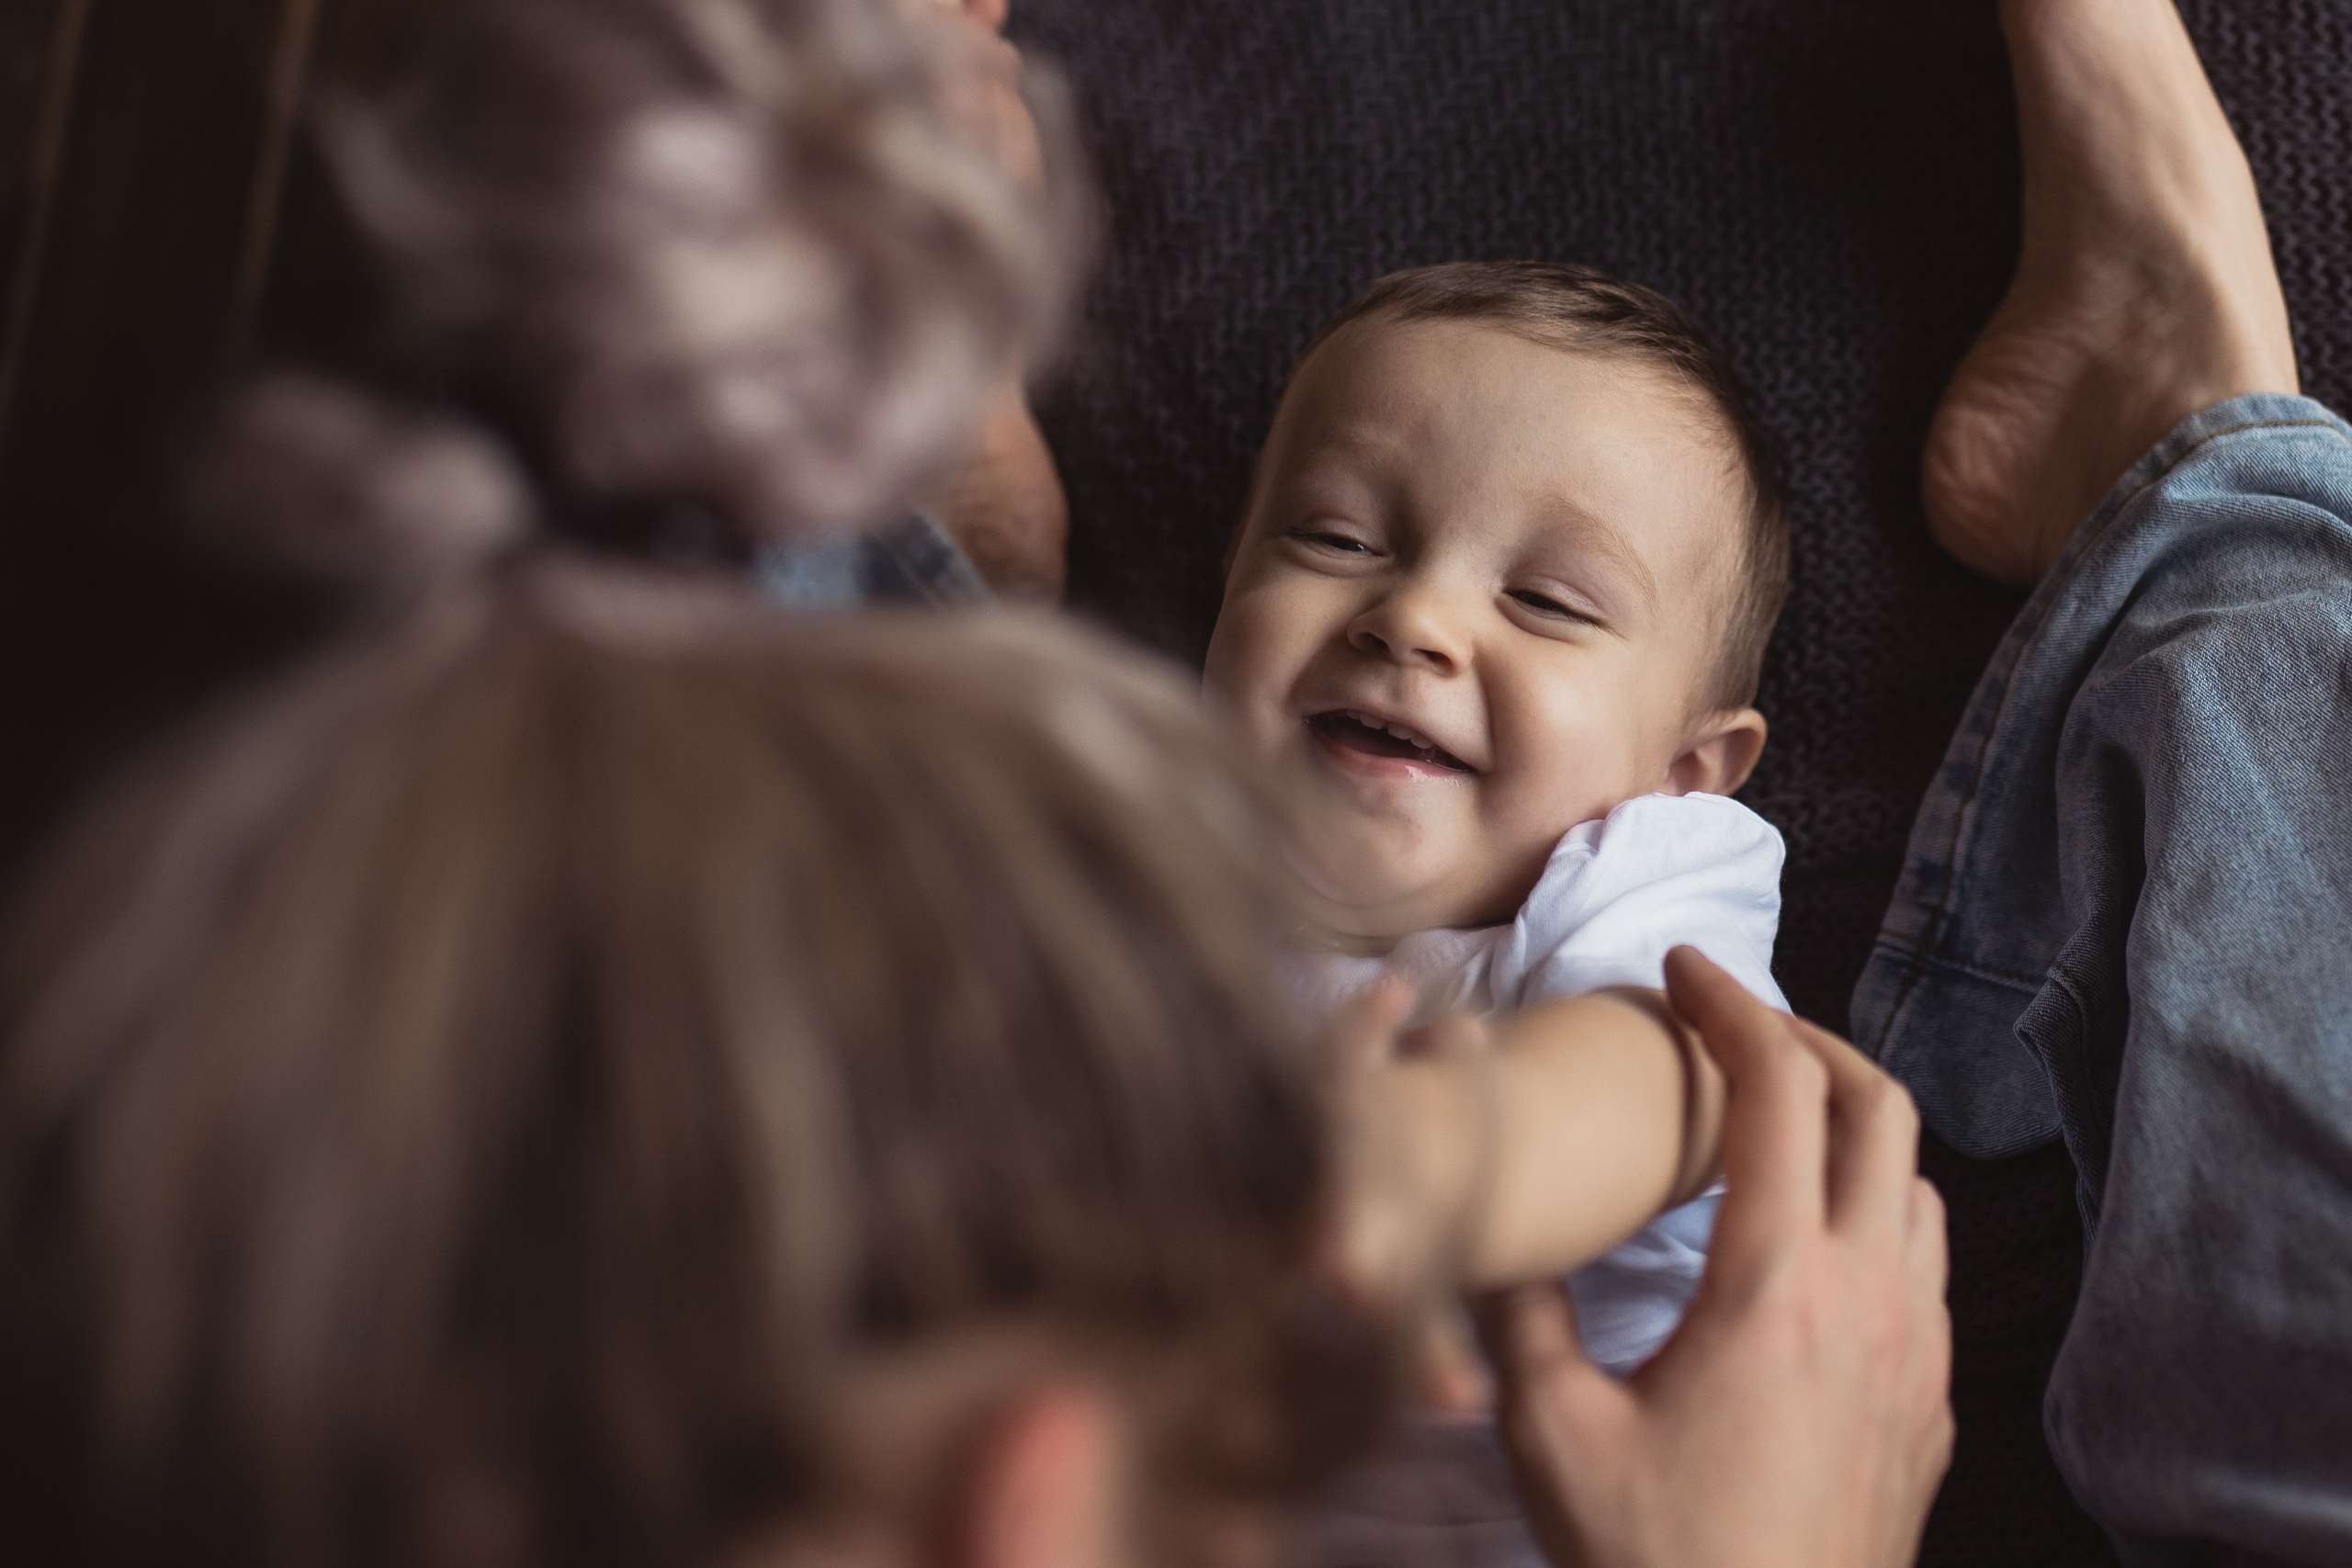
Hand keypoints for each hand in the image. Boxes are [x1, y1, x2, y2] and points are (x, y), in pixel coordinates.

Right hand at [1475, 948, 1952, 1567]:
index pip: (1777, 1088)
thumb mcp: (1550, 1434)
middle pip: (1880, 1106)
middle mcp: (1872, 1302)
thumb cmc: (1660, 1562)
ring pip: (1917, 1184)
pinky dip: (1877, 1211)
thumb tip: (1487, 1225)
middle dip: (1808, 1037)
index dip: (1730, 1004)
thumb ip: (1516, 1313)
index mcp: (1776, 1286)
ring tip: (1776, 1123)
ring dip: (1854, 1125)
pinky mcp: (1932, 1409)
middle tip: (1737, 1022)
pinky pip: (1928, 1266)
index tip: (1683, 968)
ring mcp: (1919, 1357)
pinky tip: (1810, 1247)